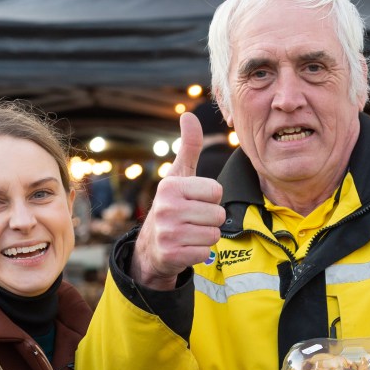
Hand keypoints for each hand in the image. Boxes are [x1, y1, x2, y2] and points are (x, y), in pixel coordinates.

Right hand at [131, 111, 225, 288]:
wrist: (150, 247)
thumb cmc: (172, 207)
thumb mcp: (178, 177)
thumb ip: (188, 147)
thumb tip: (188, 115)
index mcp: (170, 186)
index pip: (216, 191)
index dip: (211, 199)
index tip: (194, 202)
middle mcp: (166, 208)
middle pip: (218, 214)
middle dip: (210, 219)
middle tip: (192, 220)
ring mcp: (168, 233)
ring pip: (214, 234)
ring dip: (206, 236)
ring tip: (189, 233)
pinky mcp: (171, 255)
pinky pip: (206, 253)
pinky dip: (200, 253)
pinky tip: (186, 247)